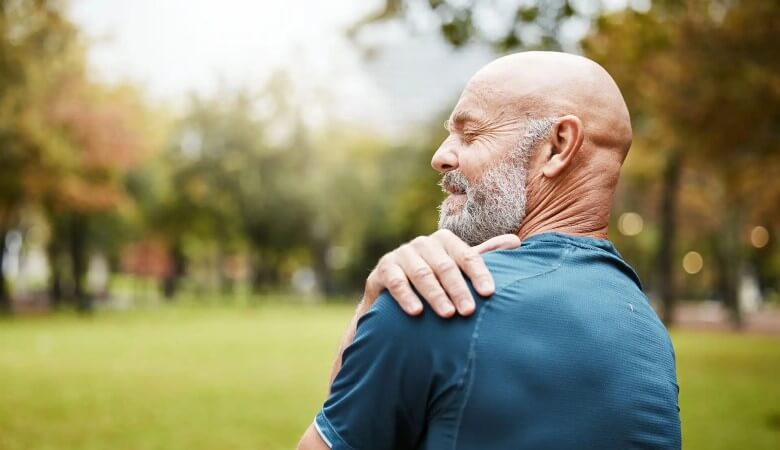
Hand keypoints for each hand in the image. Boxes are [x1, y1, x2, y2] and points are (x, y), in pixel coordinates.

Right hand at [363, 230, 521, 316]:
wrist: (392, 302)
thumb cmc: (434, 284)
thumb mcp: (458, 270)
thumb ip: (482, 257)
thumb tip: (516, 243)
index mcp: (445, 241)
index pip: (467, 255)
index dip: (479, 273)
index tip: (489, 294)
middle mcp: (422, 244)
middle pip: (444, 265)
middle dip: (458, 288)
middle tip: (469, 311)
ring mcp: (400, 255)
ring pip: (421, 273)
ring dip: (435, 294)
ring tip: (447, 315)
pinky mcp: (381, 270)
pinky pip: (394, 281)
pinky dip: (406, 296)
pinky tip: (417, 312)